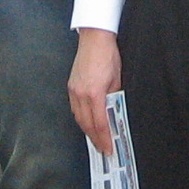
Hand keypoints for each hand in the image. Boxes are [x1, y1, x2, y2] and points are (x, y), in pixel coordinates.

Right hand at [69, 29, 121, 154]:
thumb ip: (114, 98)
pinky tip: (87, 123)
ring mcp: (73, 90)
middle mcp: (81, 94)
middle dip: (95, 139)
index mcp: (94, 93)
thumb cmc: (108, 56)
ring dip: (87, 130)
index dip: (104, 138)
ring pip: (79, 118)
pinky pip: (75, 109)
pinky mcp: (71, 86)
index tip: (109, 148)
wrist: (94, 38)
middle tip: (103, 149)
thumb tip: (114, 112)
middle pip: (87, 124)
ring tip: (96, 140)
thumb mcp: (117, 79)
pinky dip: (81, 119)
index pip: (99, 123)